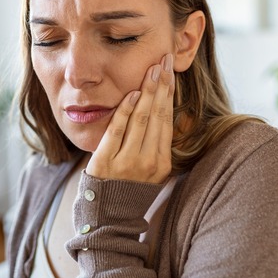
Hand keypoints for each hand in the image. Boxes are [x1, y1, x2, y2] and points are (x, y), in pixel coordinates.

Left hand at [86, 53, 174, 183]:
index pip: (168, 120)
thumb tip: (161, 108)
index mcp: (162, 162)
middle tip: (165, 60)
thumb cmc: (129, 188)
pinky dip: (126, 111)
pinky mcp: (106, 162)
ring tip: (152, 69)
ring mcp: (127, 162)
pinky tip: (132, 94)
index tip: (171, 71)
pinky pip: (118, 130)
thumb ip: (155, 143)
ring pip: (141, 120)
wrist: (108, 216)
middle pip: (158, 115)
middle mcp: (148, 162)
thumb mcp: (150, 170)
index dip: (169, 93)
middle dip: (162, 85)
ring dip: (147, 91)